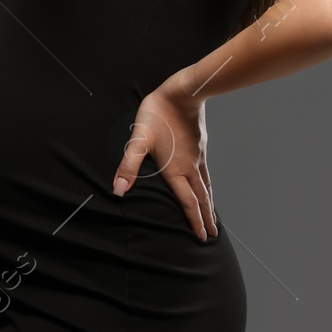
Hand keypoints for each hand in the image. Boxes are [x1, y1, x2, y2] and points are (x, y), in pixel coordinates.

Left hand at [112, 86, 217, 239]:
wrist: (182, 93)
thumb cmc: (158, 114)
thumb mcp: (138, 139)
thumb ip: (128, 166)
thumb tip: (118, 190)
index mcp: (176, 170)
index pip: (187, 202)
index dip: (193, 221)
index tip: (201, 237)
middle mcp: (190, 167)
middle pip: (200, 199)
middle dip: (206, 218)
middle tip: (213, 236)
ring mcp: (198, 157)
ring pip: (206, 187)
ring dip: (209, 205)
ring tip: (213, 217)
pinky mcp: (200, 147)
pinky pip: (206, 174)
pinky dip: (209, 187)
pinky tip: (207, 186)